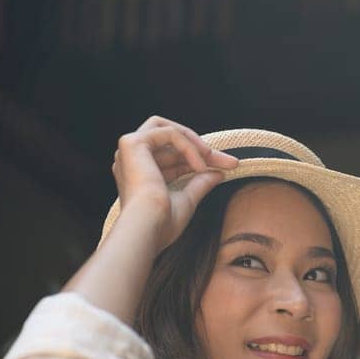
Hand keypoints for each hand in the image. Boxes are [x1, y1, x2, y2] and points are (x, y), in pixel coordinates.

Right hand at [111, 116, 239, 249]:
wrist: (147, 228)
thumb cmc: (162, 223)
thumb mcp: (187, 199)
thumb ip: (199, 184)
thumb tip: (218, 173)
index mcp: (139, 174)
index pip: (173, 159)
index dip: (199, 160)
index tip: (227, 167)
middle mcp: (131, 160)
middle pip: (172, 142)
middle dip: (203, 150)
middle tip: (230, 162)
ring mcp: (128, 150)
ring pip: (168, 130)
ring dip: (195, 143)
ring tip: (213, 160)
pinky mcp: (131, 143)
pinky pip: (168, 132)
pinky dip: (187, 145)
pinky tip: (199, 166)